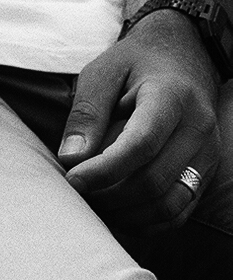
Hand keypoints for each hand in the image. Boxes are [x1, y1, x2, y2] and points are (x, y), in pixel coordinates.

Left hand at [59, 8, 221, 228]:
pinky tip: (117, 213)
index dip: (104, 169)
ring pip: (170, 204)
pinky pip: (180, 210)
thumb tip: (72, 159)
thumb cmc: (134, 64)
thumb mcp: (102, 72)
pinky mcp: (205, 172)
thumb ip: (87, 113)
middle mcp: (198, 129)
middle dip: (110, 195)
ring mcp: (208, 154)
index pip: (141, 144)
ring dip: (127, 214)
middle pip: (154, 181)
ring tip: (93, 204)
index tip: (72, 180)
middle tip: (76, 192)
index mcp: (171, 98)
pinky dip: (147, 221)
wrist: (182, 58)